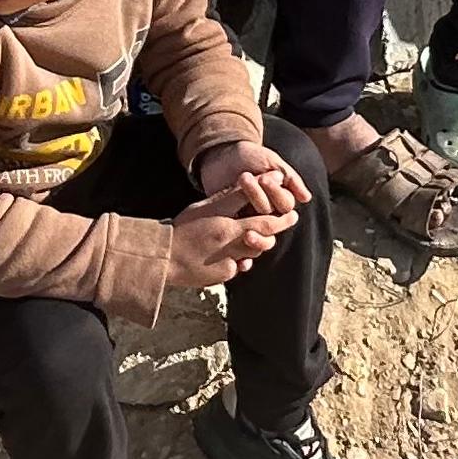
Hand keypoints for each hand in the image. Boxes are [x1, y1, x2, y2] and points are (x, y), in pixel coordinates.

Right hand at [165, 198, 288, 287]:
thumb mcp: (206, 207)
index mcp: (228, 228)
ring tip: (241, 237)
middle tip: (276, 223)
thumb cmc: (184, 228)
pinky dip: (235, 260)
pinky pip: (237, 267)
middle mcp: (231, 248)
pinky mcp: (223, 277)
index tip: (293, 215)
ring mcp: (228, 264)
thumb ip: (231, 197)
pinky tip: (221, 253)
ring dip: (251, 246)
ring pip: (251, 254)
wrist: (164, 257)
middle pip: (262, 241)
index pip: (264, 223)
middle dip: (269, 233)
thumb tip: (252, 181)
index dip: (282, 220)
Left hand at [193, 138, 308, 219]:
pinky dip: (237, 227)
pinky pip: (238, 232)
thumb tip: (306, 198)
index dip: (275, 192)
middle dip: (258, 196)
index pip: (285, 204)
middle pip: (271, 214)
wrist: (221, 153)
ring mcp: (249, 216)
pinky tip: (231, 211)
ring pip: (255, 221)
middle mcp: (267, 210)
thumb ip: (290, 179)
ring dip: (247, 199)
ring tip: (239, 179)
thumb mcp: (271, 161)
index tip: (263, 178)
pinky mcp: (232, 221)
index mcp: (279, 197)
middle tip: (245, 177)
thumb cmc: (249, 156)